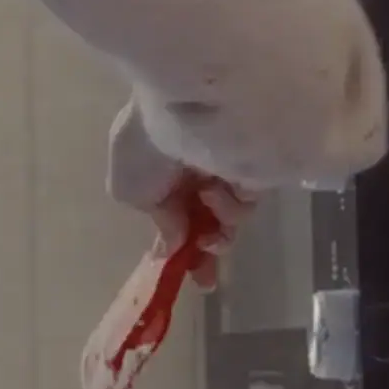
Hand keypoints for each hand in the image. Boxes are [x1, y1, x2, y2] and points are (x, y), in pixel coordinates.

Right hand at [104, 106, 255, 282]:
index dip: (181, 248)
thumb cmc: (145, 148)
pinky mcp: (258, 167)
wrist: (182, 110)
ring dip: (217, 222)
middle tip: (208, 277)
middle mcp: (198, 171)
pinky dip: (232, 203)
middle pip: (210, 222)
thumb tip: (177, 242)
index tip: (190, 279)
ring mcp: (229, 169)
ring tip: (206, 199)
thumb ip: (158, 223)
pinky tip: (218, 185)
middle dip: (207, 249)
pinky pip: (248, 203)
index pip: (177, 217)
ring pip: (231, 218)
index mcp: (164, 172)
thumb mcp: (129, 191)